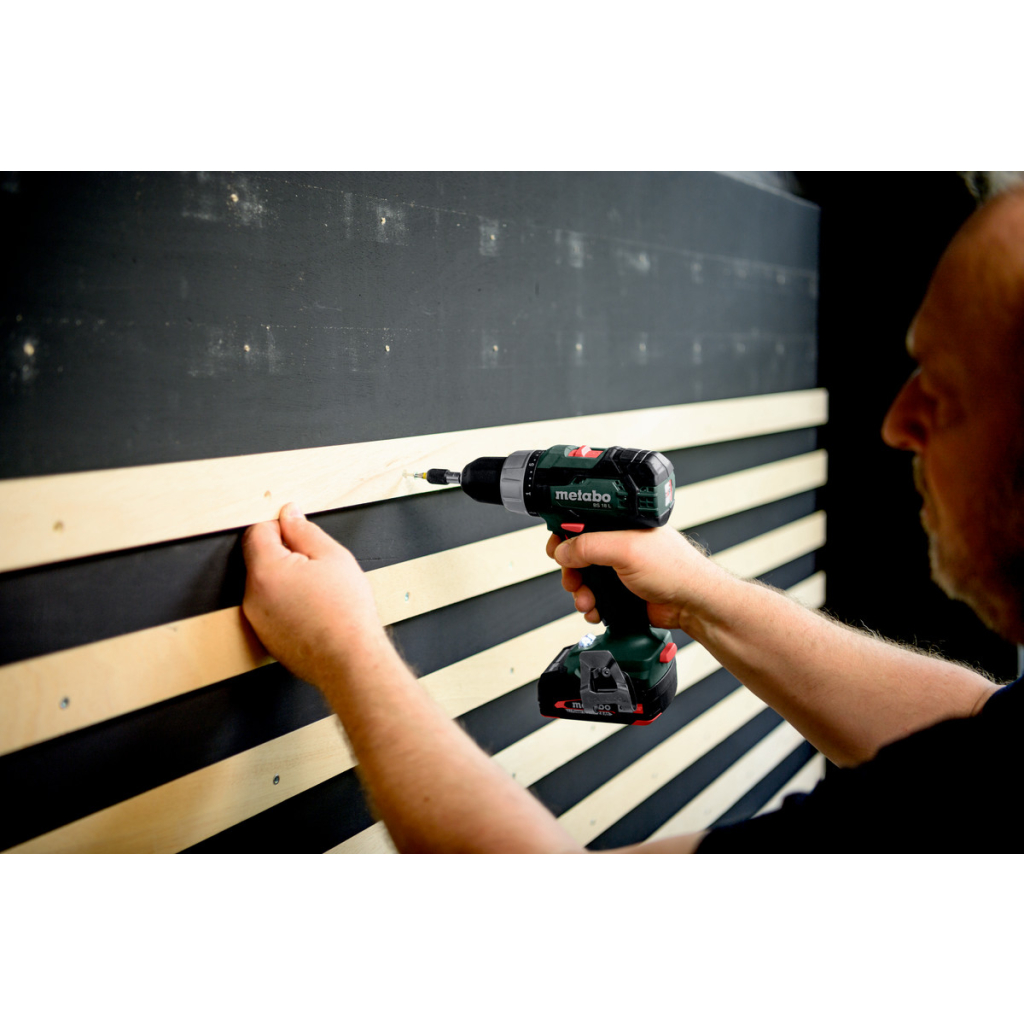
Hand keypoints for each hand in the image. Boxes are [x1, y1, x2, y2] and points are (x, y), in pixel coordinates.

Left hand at [242, 504, 389, 684]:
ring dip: (287, 580)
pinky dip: (288, 604)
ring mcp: (257, 619)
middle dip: (285, 555)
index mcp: (266, 571)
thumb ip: (304, 530)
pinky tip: (313, 610)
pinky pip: (271, 608)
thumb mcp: (333, 557)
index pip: (257, 531)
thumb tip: (289, 515)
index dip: (280, 526)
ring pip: (267, 584)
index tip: (298, 532)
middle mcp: (253, 596)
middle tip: (317, 566)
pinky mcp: (265, 636)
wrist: (350, 660)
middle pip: (260, 559)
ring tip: (318, 592)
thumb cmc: (346, 614)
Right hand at [546, 527, 719, 631]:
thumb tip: (563, 550)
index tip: (556, 549)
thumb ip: (590, 546)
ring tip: (586, 600)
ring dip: (580, 591)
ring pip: (585, 577)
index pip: (583, 522)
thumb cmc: (675, 569)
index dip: (565, 534)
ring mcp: (621, 567)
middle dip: (571, 570)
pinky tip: (595, 609)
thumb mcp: (626, 549)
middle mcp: (620, 542)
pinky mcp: (622, 589)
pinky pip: (595, 595)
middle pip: (579, 552)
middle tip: (571, 579)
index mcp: (621, 523)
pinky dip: (591, 604)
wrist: (692, 604)